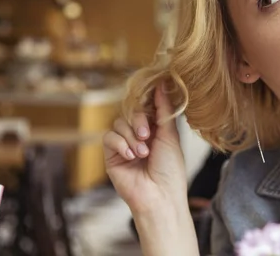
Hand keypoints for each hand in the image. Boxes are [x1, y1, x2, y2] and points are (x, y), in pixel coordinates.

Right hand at [103, 83, 187, 213]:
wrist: (159, 196)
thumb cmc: (170, 169)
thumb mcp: (170, 135)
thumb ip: (163, 110)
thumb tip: (162, 84)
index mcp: (155, 130)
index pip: (146, 107)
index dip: (147, 102)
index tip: (151, 95)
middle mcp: (138, 135)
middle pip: (130, 112)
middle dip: (138, 120)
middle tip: (147, 134)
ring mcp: (124, 145)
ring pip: (118, 124)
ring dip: (131, 136)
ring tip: (142, 153)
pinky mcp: (111, 156)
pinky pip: (109, 138)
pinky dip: (120, 144)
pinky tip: (131, 156)